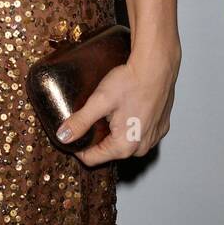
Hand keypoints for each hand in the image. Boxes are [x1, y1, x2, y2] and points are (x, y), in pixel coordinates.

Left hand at [56, 42, 181, 165]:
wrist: (157, 66)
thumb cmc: (131, 82)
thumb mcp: (99, 101)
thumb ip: (80, 121)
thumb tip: (63, 136)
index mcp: (125, 146)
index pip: (92, 158)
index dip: (78, 146)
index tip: (72, 131)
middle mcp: (141, 148)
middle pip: (109, 151)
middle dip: (98, 137)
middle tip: (91, 115)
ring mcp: (153, 138)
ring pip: (126, 142)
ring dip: (115, 131)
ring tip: (109, 110)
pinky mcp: (160, 127)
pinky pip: (140, 133)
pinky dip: (131, 124)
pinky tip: (126, 108)